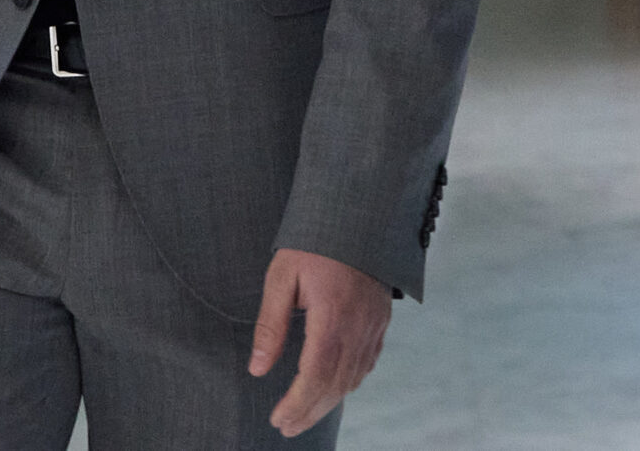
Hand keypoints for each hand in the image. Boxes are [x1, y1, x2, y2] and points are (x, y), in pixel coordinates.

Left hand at [251, 247, 392, 437]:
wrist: (360, 212)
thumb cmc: (315, 241)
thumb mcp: (282, 276)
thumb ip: (271, 325)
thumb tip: (258, 369)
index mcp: (333, 315)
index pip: (316, 375)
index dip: (297, 403)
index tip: (278, 419)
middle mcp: (358, 325)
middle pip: (336, 384)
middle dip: (310, 411)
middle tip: (286, 427)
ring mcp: (374, 323)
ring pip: (354, 377)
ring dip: (328, 402)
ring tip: (304, 415)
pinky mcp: (381, 318)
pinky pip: (368, 361)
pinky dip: (349, 382)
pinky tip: (334, 388)